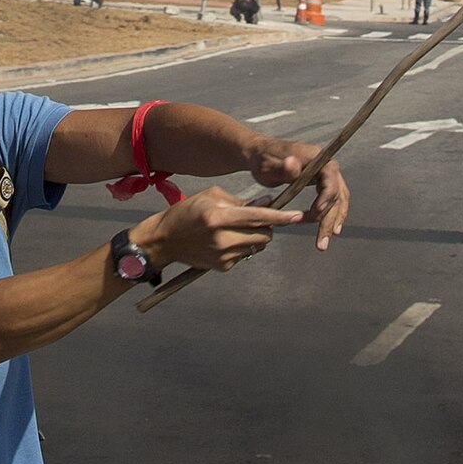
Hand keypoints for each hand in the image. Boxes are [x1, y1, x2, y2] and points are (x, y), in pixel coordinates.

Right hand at [137, 187, 303, 273]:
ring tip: (236, 229)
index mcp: (219, 216)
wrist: (165, 240)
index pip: (258, 217)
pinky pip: (245, 256)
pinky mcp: (223, 267)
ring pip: (257, 246)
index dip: (280, 217)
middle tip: (258, 219)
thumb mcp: (212, 197)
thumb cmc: (188, 212)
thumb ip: (241, 202)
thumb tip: (267, 203)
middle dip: (268, 227)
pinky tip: (225, 241)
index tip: (298, 216)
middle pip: (264, 235)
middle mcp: (222, 238)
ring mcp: (223, 255)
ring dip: (255, 237)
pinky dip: (243, 247)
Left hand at [245, 136, 350, 250]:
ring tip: (323, 242)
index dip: (326, 198)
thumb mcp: (267, 164)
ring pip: (337, 201)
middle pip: (336, 194)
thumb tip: (293, 164)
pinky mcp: (322, 183)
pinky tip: (328, 230)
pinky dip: (330, 216)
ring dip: (332, 222)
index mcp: (317, 157)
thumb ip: (280, 167)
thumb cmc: (263, 159)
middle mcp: (326, 165)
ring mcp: (326, 174)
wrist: (260, 154)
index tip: (315, 214)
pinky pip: (332, 201)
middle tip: (321, 243)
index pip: (330, 179)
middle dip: (329, 220)